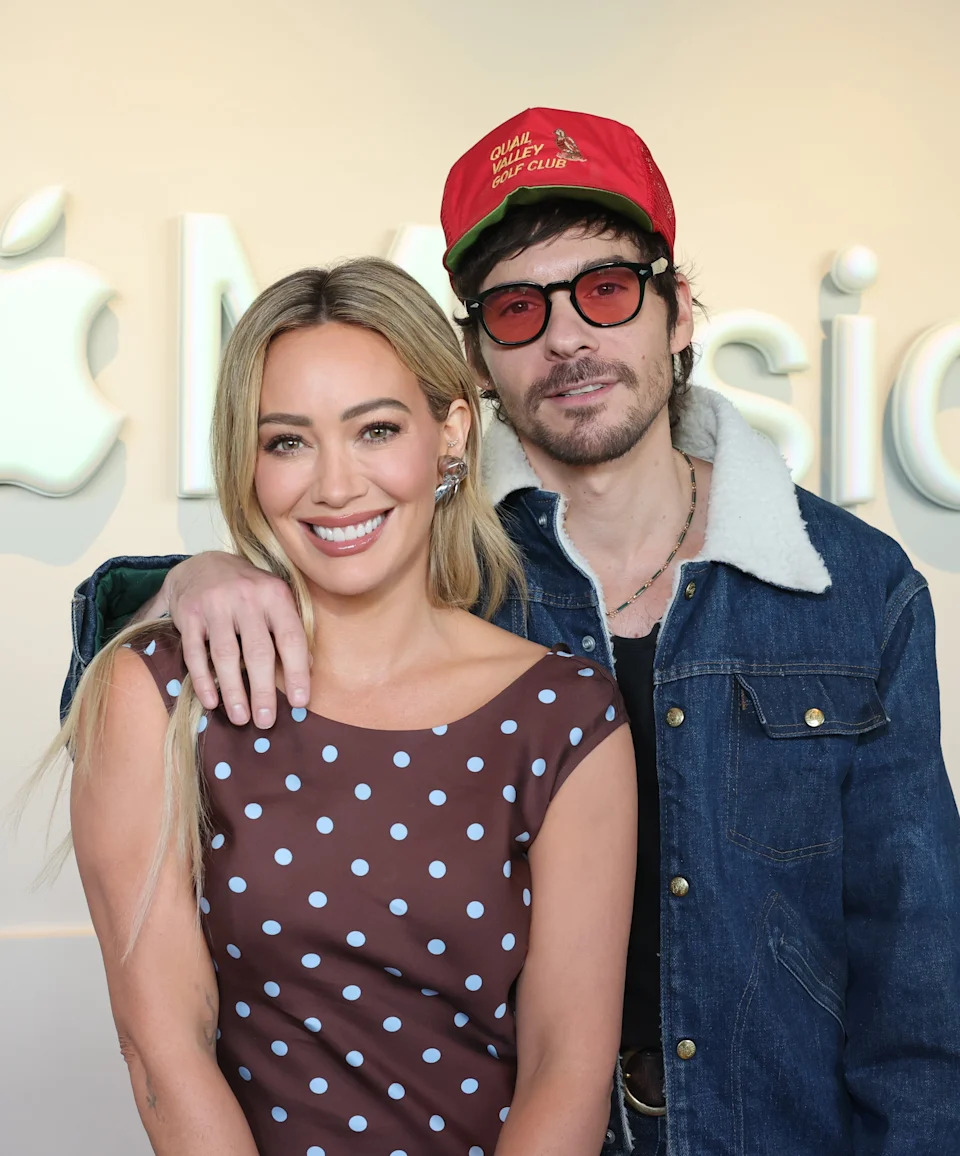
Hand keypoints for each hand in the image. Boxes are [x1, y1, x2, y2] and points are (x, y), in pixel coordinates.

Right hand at [162, 552, 310, 727]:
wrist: (203, 563)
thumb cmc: (249, 591)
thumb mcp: (275, 599)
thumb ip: (290, 629)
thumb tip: (310, 668)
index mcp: (274, 594)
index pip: (290, 638)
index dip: (297, 672)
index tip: (300, 702)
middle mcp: (246, 597)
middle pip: (257, 651)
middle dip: (263, 691)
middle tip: (266, 721)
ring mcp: (215, 605)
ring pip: (226, 655)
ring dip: (233, 691)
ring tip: (241, 719)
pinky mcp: (189, 614)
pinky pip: (196, 653)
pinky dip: (203, 680)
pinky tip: (212, 702)